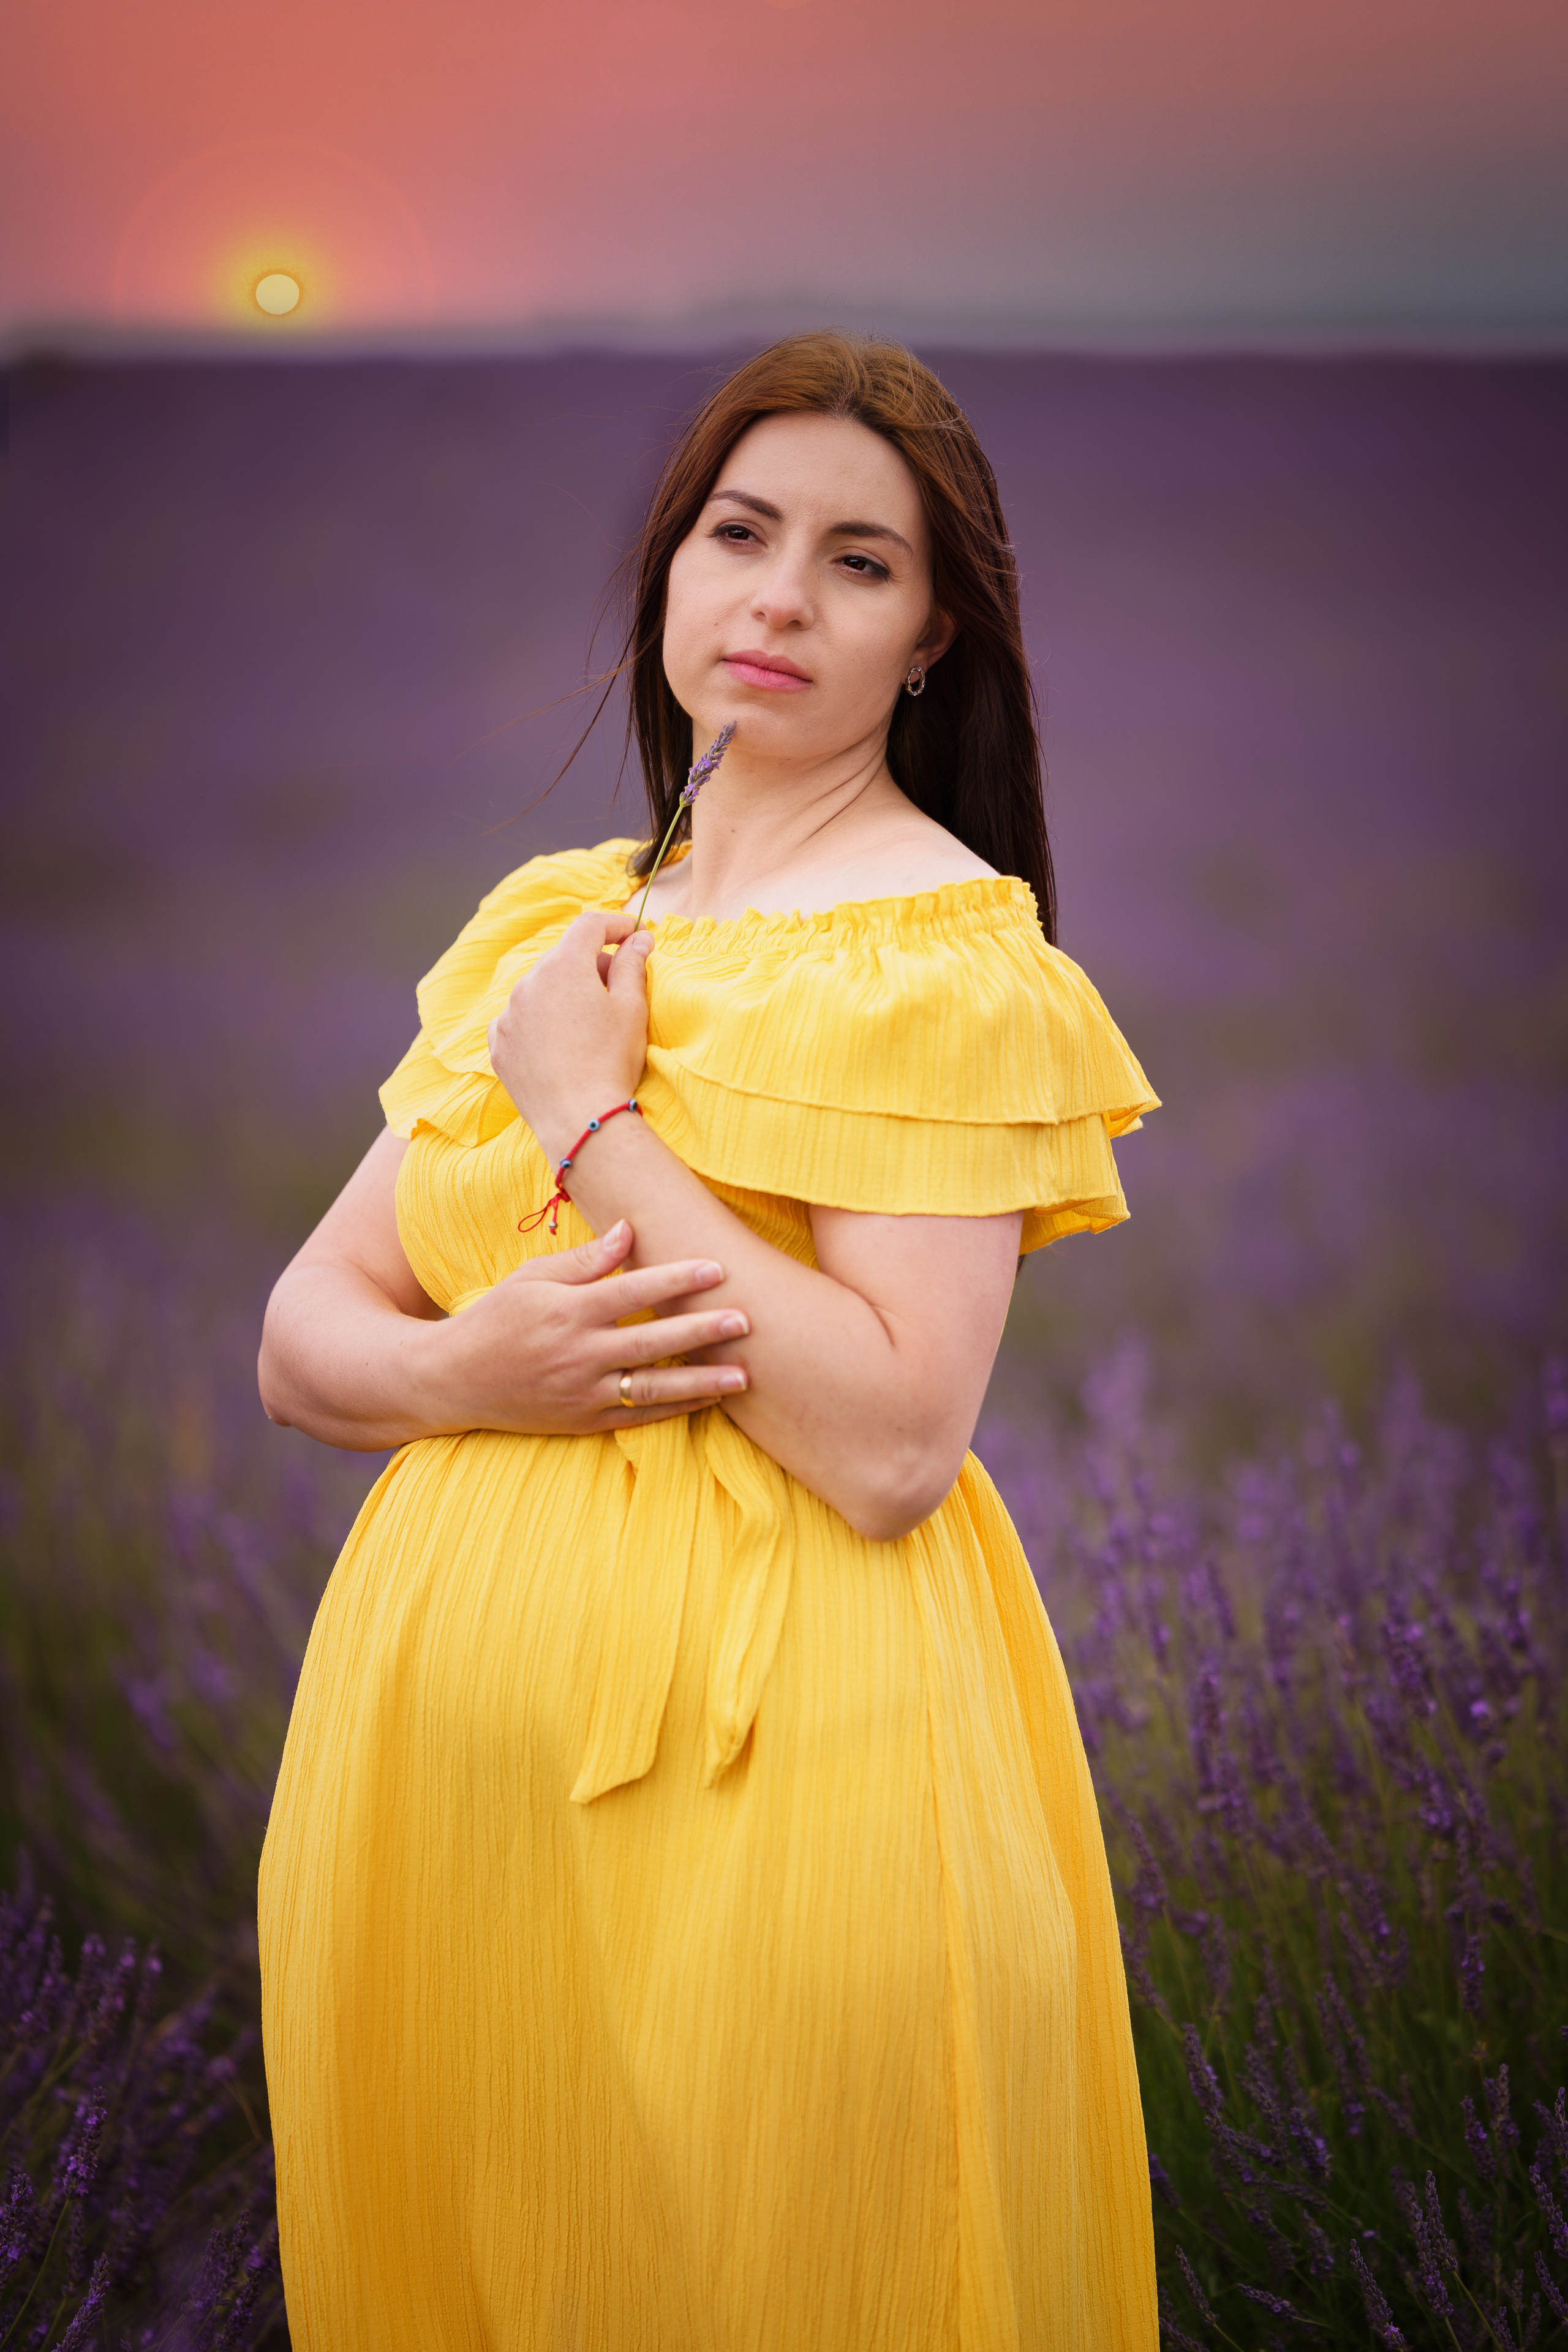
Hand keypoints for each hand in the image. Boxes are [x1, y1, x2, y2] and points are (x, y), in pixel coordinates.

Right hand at [428, 1219, 748, 1433]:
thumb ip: (585, 1260)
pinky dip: (675, 1410)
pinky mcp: (583, 1422)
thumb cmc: (496, 1318)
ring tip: (744, 1376)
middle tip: (747, 1320)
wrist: (452, 1380)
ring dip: (701, 1382)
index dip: (676, 1280)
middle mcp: (576, 1354)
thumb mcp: (532, 1278)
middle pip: (651, 1341)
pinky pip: (638, 1418)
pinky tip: (709, 1400)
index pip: (632, 1291)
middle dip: (702, 1331)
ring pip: (651, 1388)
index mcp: (565, 1311)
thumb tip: (630, 1230)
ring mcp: (580, 1392)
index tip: (717, 1269)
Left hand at [488, 910, 651, 1161]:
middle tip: (618, 985)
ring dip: (564, 993)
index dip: (615, 924)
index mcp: (563, 966)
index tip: (634, 934)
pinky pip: (520, 1019)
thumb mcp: (631, 1008)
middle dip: (592, 963)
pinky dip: (539, 1021)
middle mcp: (528, 983)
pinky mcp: (499, 1045)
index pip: (589, 925)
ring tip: (588, 1022)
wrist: (580, 1120)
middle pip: (563, 957)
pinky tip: (559, 1043)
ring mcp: (508, 1015)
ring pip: (540, 988)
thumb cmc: (611, 1061)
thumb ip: (632, 965)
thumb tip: (638, 939)